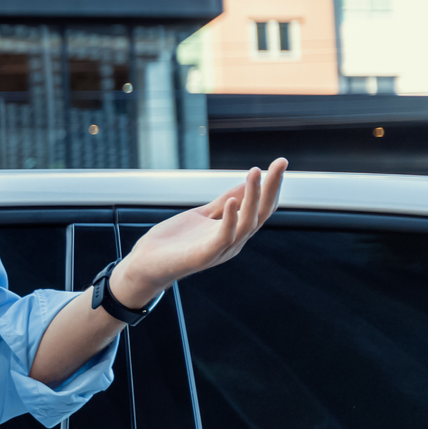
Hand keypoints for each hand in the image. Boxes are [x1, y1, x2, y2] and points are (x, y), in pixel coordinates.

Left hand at [114, 159, 287, 304]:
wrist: (146, 265)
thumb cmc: (174, 242)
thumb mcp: (202, 215)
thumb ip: (223, 202)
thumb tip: (246, 184)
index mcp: (234, 232)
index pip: (261, 208)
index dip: (272, 186)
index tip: (280, 163)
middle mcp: (234, 242)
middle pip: (260, 213)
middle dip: (271, 187)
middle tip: (281, 163)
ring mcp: (221, 250)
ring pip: (247, 223)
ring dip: (253, 197)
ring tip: (256, 173)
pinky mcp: (205, 255)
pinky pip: (224, 236)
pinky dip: (230, 219)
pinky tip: (234, 201)